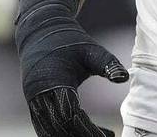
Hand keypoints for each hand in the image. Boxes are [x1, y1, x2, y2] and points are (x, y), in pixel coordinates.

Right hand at [15, 0, 127, 136]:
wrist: (39, 29)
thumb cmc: (68, 39)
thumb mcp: (91, 49)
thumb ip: (107, 63)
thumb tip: (124, 77)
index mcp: (54, 81)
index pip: (71, 115)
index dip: (89, 129)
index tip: (108, 136)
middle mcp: (39, 93)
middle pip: (59, 127)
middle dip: (81, 136)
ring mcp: (33, 99)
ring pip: (48, 129)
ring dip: (69, 136)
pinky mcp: (32, 101)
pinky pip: (43, 124)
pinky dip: (59, 132)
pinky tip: (79, 133)